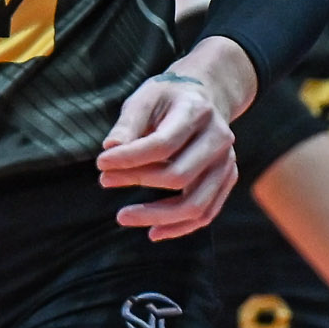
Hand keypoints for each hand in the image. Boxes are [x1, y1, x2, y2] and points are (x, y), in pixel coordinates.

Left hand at [96, 65, 239, 241]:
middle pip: (179, 176)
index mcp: (197, 111)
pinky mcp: (227, 179)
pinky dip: (179, 227)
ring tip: (123, 217)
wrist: (205, 96)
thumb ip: (128, 123)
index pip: (163, 144)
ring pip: (196, 204)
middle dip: (138, 181)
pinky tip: (152, 231)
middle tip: (104, 181)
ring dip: (156, 216)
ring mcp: (226, 162)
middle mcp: (218, 138)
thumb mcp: (145, 97)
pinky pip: (206, 213)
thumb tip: (110, 149)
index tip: (101, 163)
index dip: (130, 158)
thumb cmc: (168, 98)